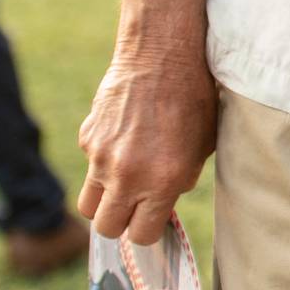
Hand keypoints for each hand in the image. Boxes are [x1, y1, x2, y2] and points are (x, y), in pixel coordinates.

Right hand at [75, 44, 219, 244]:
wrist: (163, 54)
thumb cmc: (195, 99)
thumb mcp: (202, 146)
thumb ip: (180, 181)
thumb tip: (164, 202)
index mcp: (163, 182)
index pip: (142, 236)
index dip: (148, 230)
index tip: (153, 219)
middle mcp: (127, 176)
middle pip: (106, 228)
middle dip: (121, 222)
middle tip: (135, 205)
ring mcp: (101, 157)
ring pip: (88, 203)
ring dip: (105, 198)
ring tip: (124, 179)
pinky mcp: (86, 137)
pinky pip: (89, 166)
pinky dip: (102, 161)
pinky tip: (123, 138)